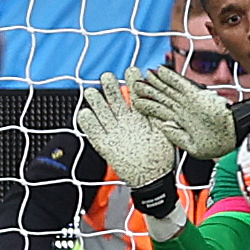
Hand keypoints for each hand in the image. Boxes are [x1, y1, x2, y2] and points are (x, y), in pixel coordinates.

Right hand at [75, 68, 176, 191]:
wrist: (153, 179)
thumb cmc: (162, 157)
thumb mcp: (165, 133)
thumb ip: (162, 117)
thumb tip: (164, 100)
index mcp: (141, 116)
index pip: (136, 94)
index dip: (134, 82)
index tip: (132, 70)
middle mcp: (126, 121)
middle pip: (115, 100)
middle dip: (110, 87)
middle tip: (107, 76)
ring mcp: (114, 132)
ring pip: (102, 113)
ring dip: (96, 102)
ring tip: (92, 92)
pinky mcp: (105, 145)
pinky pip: (93, 133)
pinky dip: (88, 124)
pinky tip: (85, 114)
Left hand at [130, 64, 238, 158]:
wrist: (234, 136)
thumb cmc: (218, 144)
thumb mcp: (192, 147)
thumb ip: (176, 136)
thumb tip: (163, 125)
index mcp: (181, 122)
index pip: (160, 111)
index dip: (147, 105)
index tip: (136, 100)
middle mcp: (183, 110)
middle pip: (161, 97)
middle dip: (147, 90)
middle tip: (133, 82)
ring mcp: (188, 102)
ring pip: (167, 89)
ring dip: (155, 81)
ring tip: (143, 74)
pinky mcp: (196, 95)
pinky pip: (180, 84)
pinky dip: (170, 77)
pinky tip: (159, 70)